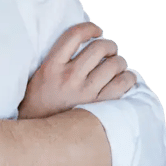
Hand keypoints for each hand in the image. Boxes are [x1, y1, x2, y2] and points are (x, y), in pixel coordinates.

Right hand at [18, 22, 136, 118]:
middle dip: (109, 45)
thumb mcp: (39, 77)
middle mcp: (69, 77)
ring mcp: (85, 93)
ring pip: (114, 65)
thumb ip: (56, 60)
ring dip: (119, 61)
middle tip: (109, 50)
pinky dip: (128, 77)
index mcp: (51, 66)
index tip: (96, 30)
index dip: (89, 28)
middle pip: (99, 48)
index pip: (74, 35)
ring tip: (117, 64)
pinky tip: (124, 78)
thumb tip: (80, 44)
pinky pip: (122, 84)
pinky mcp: (99, 107)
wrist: (37, 137)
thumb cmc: (38, 105)